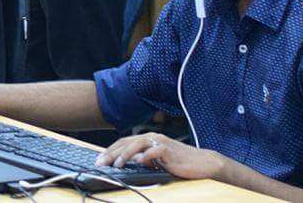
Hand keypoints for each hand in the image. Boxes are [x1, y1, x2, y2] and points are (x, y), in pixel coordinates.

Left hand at [95, 133, 223, 179]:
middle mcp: (152, 138)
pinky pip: (154, 151)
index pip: (124, 143)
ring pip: (137, 145)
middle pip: (126, 143)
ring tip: (115, 165)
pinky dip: (145, 156)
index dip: (109, 150)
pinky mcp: (169, 150)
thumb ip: (144, 160)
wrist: (203, 163)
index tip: (98, 160)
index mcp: (148, 139)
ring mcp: (161, 143)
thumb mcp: (158, 162)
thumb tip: (129, 163)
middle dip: (111, 153)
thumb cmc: (180, 163)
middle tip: (99, 163)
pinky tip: (137, 162)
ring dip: (124, 155)